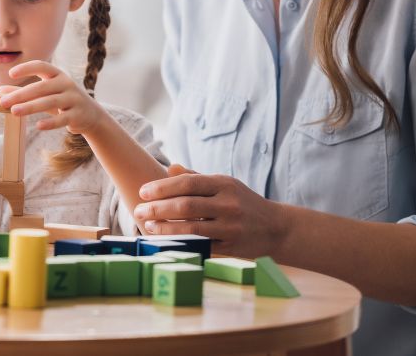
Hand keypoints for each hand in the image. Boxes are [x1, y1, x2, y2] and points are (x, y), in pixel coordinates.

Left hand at [0, 60, 105, 135]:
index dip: (27, 68)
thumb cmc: (63, 101)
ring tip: (14, 112)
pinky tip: (38, 126)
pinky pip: (62, 119)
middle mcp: (66, 84)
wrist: (91, 115)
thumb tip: (0, 91)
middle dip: (21, 94)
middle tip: (4, 102)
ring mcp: (73, 99)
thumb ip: (25, 92)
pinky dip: (51, 123)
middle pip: (42, 87)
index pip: (42, 66)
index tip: (11, 74)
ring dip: (31, 107)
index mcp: (58, 75)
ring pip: (50, 102)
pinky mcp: (77, 115)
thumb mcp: (45, 94)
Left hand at [133, 167, 285, 257]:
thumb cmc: (243, 202)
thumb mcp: (225, 184)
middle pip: (186, 206)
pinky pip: (201, 246)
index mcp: (224, 184)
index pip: (187, 183)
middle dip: (158, 208)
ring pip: (191, 228)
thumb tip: (169, 167)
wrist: (277, 228)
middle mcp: (228, 204)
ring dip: (165, 228)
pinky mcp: (231, 247)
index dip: (162, 187)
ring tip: (148, 225)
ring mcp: (230, 227)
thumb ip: (196, 177)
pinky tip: (165, 241)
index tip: (143, 192)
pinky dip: (181, 243)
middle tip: (138, 210)